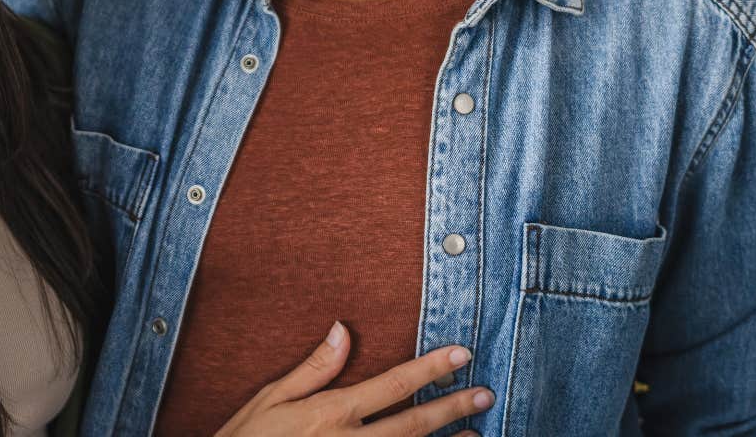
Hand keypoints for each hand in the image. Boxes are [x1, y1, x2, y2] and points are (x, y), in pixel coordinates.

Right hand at [214, 322, 495, 436]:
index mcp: (331, 413)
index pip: (392, 384)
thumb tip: (343, 329)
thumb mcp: (270, 399)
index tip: (461, 354)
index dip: (430, 369)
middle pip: (414, 424)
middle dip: (452, 408)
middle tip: (485, 394)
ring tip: (477, 434)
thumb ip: (313, 367)